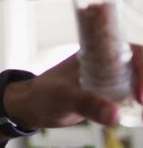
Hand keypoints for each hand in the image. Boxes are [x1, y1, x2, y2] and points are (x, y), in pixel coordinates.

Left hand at [6, 44, 142, 129]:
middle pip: (140, 61)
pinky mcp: (109, 91)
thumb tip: (113, 114)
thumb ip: (86, 103)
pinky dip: (138, 96)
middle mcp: (105, 61)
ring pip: (137, 75)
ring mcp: (108, 76)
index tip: (141, 96)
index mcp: (94, 53)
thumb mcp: (63, 97)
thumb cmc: (43, 95)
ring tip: (141, 106)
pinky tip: (137, 108)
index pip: (132, 51)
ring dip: (142, 87)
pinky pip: (132, 90)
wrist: (33, 105)